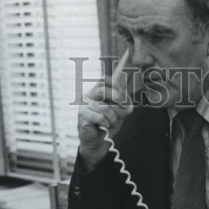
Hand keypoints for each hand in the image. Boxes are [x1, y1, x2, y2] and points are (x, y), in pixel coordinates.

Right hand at [78, 49, 133, 167]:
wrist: (98, 142)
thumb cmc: (108, 125)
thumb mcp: (120, 112)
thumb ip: (124, 102)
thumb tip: (126, 90)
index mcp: (98, 91)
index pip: (105, 79)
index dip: (115, 76)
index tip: (126, 66)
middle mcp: (90, 94)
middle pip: (105, 89)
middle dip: (119, 100)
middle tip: (124, 111)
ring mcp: (85, 104)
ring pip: (106, 107)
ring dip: (113, 119)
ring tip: (109, 124)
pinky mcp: (82, 115)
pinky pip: (101, 117)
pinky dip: (106, 124)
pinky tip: (103, 127)